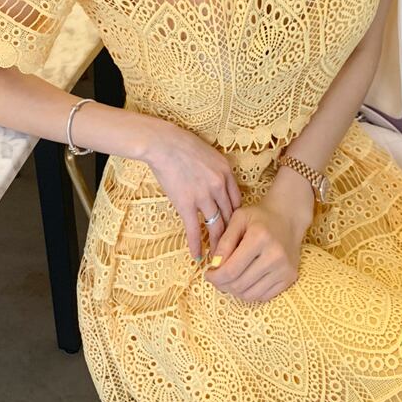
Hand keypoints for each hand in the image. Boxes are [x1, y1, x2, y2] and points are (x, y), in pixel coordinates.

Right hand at [142, 120, 242, 259]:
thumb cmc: (183, 144)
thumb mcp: (210, 153)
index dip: (238, 218)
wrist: (163, 143)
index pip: (237, 201)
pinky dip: (196, 245)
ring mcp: (203, 196)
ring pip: (216, 227)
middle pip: (230, 217)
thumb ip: (217, 170)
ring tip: (219, 259)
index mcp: (226, 172)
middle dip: (232, 236)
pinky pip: (195, 230)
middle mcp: (219, 186)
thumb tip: (219, 183)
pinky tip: (197, 257)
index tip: (236, 229)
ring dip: (218, 245)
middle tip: (233, 250)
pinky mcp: (186, 204)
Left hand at [203, 185, 311, 301]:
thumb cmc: (259, 217)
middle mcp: (275, 255)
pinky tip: (244, 281)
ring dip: (234, 291)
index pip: (230, 270)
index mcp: (260, 238)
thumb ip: (224, 241)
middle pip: (239, 284)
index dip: (214, 276)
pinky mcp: (290, 277)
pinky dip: (249, 293)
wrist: (287, 218)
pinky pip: (263, 297)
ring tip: (229, 279)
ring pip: (249, 295)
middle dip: (222, 284)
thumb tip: (215, 265)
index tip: (208, 273)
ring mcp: (284, 269)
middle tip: (216, 278)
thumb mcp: (237, 219)